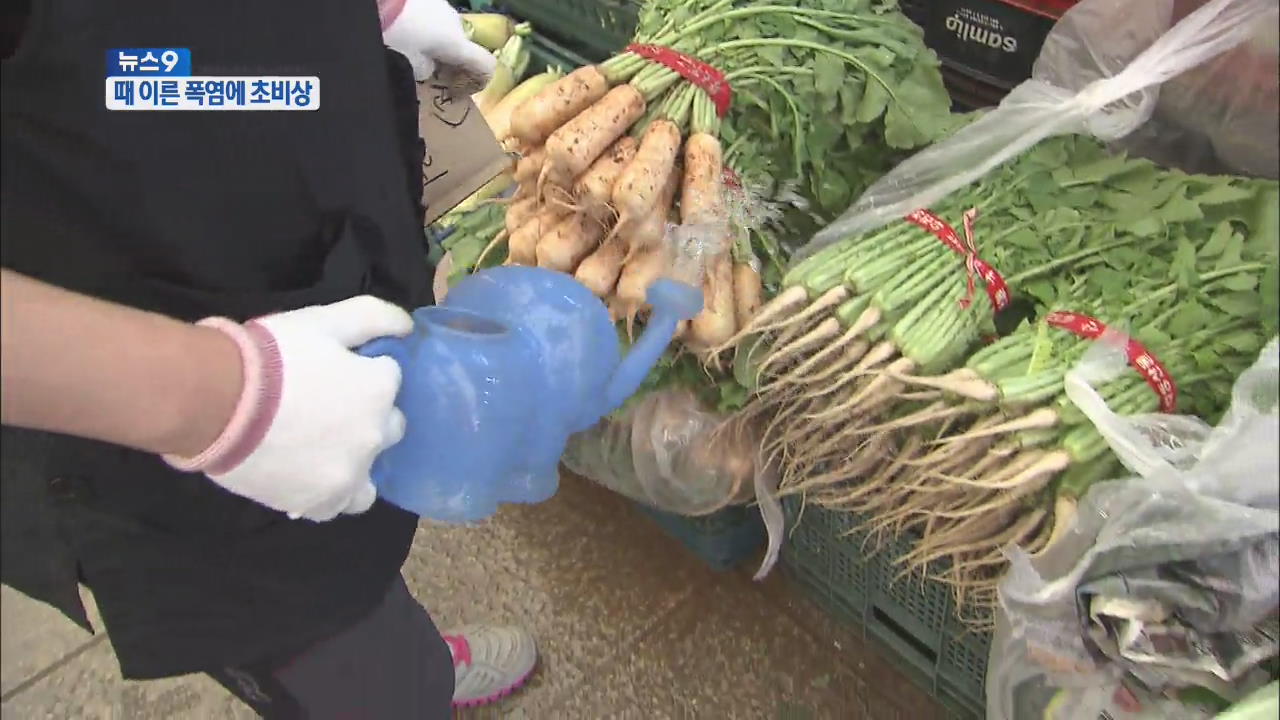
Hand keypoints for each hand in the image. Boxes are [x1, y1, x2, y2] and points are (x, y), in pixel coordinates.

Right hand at [166, 297, 412, 520]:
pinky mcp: (318, 503)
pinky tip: (307, 477)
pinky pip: (338, 504)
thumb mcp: (323, 319)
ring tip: (323, 452)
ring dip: (356, 463)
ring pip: (369, 474)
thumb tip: (407, 327)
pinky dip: (329, 493)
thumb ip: (374, 316)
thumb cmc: (270, 355)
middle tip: (326, 408)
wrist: (214, 401)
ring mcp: (348, 475)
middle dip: (367, 415)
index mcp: (379, 390)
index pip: (389, 377)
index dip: (362, 370)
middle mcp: (374, 436)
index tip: (333, 369)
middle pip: (388, 426)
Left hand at [383, 0, 496, 82]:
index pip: (485, 63)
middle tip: (425, 66)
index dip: (482, 78)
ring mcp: (442, 5)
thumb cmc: (399, 35)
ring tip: (408, 43)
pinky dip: (423, 23)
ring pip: (445, 28)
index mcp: (457, 44)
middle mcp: (456, 23)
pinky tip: (402, 24)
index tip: (467, 87)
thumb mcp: (411, 64)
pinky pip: (431, 15)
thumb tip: (429, 66)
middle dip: (448, 57)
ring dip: (434, 38)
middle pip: (460, 46)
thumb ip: (426, 70)